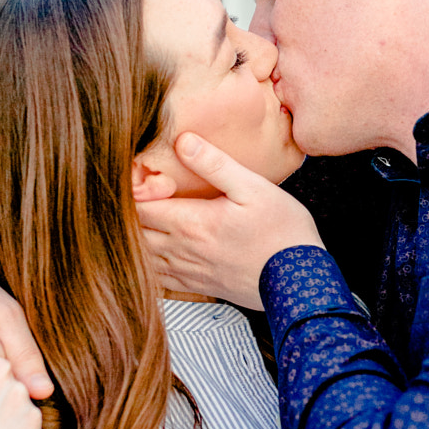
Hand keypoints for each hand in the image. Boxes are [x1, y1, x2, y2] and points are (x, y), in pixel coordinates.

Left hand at [137, 134, 324, 308]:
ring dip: (134, 240)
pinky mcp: (200, 288)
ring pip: (142, 258)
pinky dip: (148, 265)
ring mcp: (189, 272)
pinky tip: (152, 253)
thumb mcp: (253, 188)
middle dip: (127, 215)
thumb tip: (182, 141)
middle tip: (131, 196)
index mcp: (191, 223)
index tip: (136, 177)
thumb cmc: (282, 233)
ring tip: (136, 222)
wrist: (300, 282)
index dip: (131, 190)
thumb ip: (214, 164)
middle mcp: (183, 251)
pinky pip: (159, 280)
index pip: (139, 207)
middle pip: (134, 233)